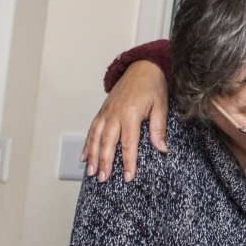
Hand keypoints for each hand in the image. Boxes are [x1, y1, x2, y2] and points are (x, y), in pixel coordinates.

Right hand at [83, 60, 167, 182]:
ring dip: (92, 156)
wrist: (142, 67)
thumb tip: (161, 149)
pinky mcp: (102, 110)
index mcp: (130, 114)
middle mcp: (115, 114)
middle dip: (104, 162)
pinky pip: (92, 129)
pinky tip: (84, 156)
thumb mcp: (161, 107)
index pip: (129, 144)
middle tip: (102, 179)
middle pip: (107, 143)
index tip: (128, 177)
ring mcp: (106, 112)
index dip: (128, 162)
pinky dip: (87, 143)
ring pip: (96, 137)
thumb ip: (158, 129)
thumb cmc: (153, 87)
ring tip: (91, 172)